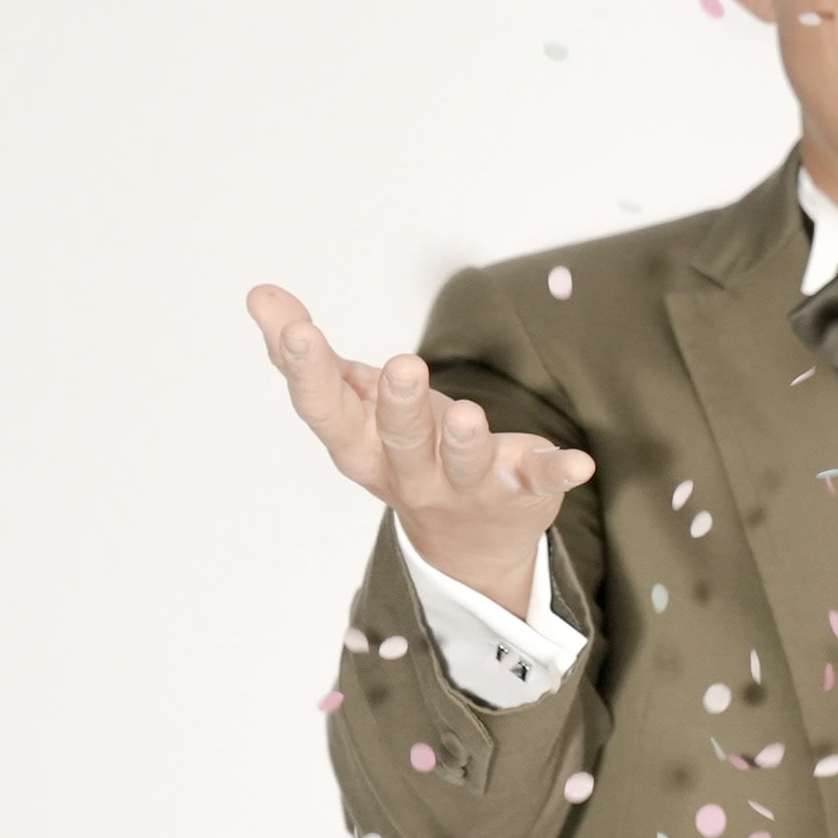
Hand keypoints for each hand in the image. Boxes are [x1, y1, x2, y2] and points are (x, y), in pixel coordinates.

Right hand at [246, 283, 592, 614]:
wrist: (467, 543)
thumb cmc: (400, 451)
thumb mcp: (354, 407)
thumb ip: (310, 356)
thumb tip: (259, 294)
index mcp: (362, 446)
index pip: (326, 410)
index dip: (308, 371)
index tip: (295, 328)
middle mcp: (409, 472)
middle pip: (398, 440)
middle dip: (399, 405)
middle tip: (404, 366)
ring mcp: (466, 485)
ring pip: (462, 463)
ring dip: (464, 440)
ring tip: (466, 413)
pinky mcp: (520, 488)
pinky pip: (539, 480)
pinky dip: (557, 472)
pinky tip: (579, 463)